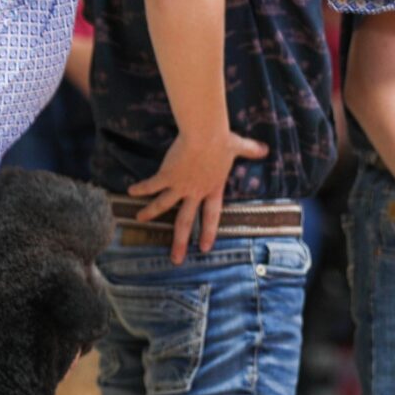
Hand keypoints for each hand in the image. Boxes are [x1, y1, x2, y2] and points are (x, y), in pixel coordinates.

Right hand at [130, 126, 269, 259]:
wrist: (205, 134)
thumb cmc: (222, 140)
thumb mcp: (238, 146)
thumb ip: (250, 150)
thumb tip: (264, 149)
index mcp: (213, 188)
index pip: (211, 216)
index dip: (207, 232)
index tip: (204, 248)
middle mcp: (195, 192)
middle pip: (185, 221)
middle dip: (179, 241)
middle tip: (175, 259)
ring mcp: (180, 186)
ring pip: (163, 205)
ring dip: (151, 213)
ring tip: (139, 219)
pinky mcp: (167, 175)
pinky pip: (152, 185)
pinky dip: (141, 188)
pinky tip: (130, 192)